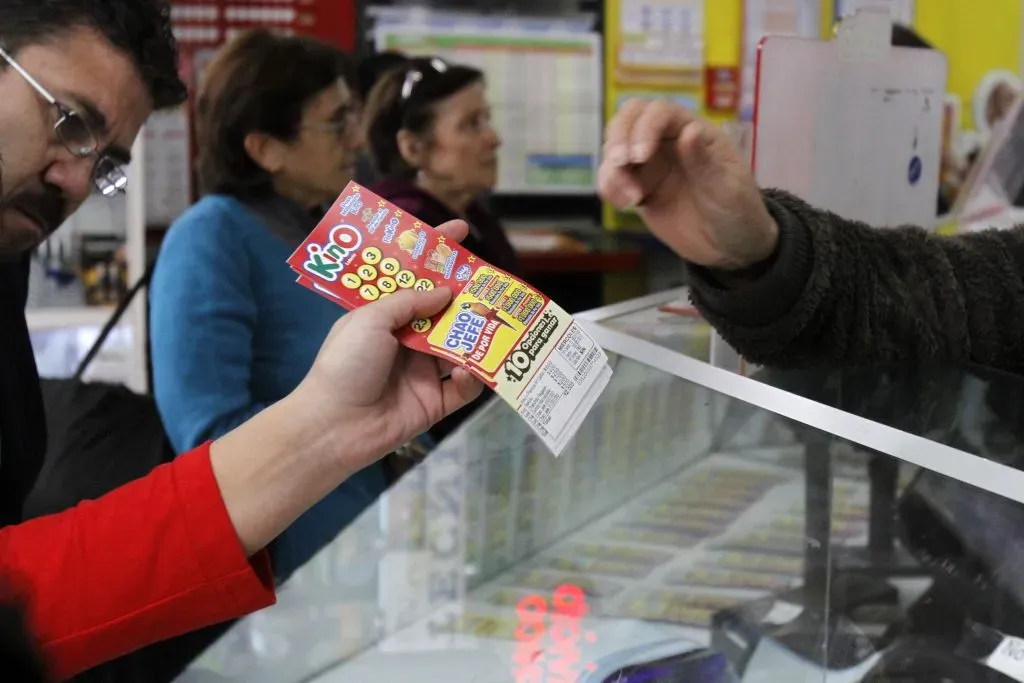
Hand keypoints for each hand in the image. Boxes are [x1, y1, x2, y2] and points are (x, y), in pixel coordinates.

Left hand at [293, 220, 482, 473]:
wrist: (335, 425)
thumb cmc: (345, 364)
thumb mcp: (370, 319)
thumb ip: (410, 301)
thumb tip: (447, 290)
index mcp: (386, 316)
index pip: (415, 278)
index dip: (436, 253)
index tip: (461, 231)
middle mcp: (407, 340)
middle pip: (445, 312)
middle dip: (468, 298)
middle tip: (492, 286)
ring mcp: (423, 371)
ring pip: (460, 347)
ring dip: (477, 337)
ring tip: (493, 325)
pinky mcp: (436, 402)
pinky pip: (464, 386)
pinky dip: (472, 376)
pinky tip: (469, 369)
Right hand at [598, 99, 778, 270]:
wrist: (731, 248)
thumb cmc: (738, 212)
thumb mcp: (727, 189)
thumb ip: (705, 162)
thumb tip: (688, 130)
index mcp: (694, 131)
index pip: (660, 112)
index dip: (645, 127)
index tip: (640, 156)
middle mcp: (667, 141)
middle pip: (629, 118)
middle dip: (618, 138)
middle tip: (621, 164)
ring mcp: (650, 164)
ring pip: (614, 147)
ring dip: (612, 169)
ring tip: (630, 199)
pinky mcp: (637, 187)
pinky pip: (611, 178)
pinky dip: (608, 187)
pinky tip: (624, 204)